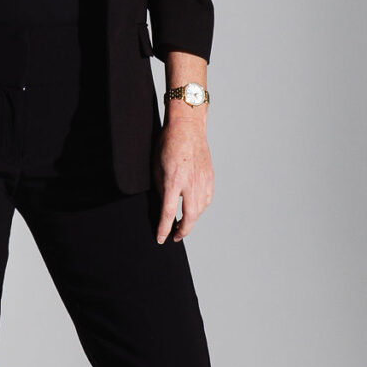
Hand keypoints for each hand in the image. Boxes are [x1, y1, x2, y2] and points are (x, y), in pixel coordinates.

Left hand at [155, 105, 213, 244]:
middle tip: (175, 237)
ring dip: (192, 220)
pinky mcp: (209, 176)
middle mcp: (190, 183)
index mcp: (174, 180)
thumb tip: (164, 205)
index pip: (168, 212)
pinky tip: (194, 210)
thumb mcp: (156, 167)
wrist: (187, 127)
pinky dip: (200, 208)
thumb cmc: (168, 144)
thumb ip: (161, 188)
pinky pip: (206, 199)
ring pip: (200, 209)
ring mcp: (202, 180)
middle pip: (190, 216)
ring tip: (182, 225)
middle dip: (182, 231)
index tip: (161, 239)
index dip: (164, 229)